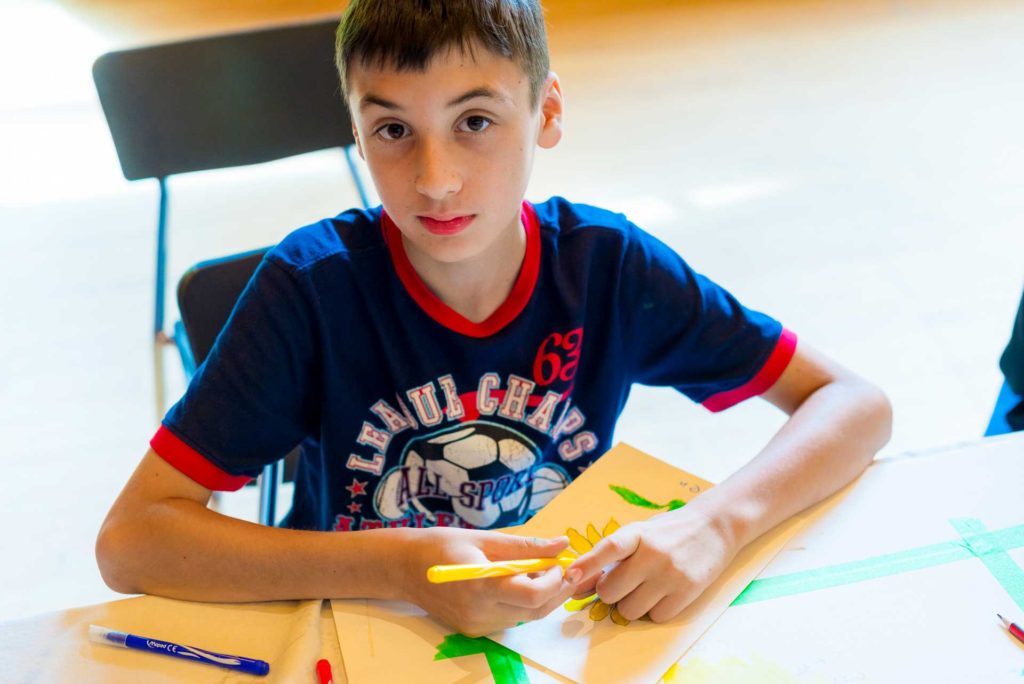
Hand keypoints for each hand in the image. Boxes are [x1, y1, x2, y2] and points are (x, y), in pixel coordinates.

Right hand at [399, 528, 578, 635]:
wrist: (403, 568)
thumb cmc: (442, 545)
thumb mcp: (485, 538)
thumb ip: (526, 546)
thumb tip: (561, 544)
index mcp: (482, 585)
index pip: (533, 595)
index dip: (555, 581)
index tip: (558, 563)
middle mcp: (480, 612)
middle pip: (535, 612)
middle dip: (555, 592)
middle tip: (559, 568)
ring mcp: (476, 626)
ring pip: (525, 618)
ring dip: (539, 598)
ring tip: (533, 572)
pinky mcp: (473, 631)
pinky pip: (509, 621)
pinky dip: (521, 604)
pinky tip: (514, 584)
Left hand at [566, 508, 736, 622]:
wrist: (716, 526)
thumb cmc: (668, 532)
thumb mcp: (640, 533)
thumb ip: (611, 555)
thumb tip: (578, 582)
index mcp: (637, 533)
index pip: (607, 549)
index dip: (587, 564)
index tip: (569, 577)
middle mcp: (653, 553)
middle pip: (611, 591)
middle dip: (610, 592)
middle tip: (623, 583)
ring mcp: (670, 574)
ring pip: (630, 610)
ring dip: (631, 604)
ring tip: (645, 588)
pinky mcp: (687, 592)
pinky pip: (655, 617)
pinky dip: (654, 611)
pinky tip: (663, 593)